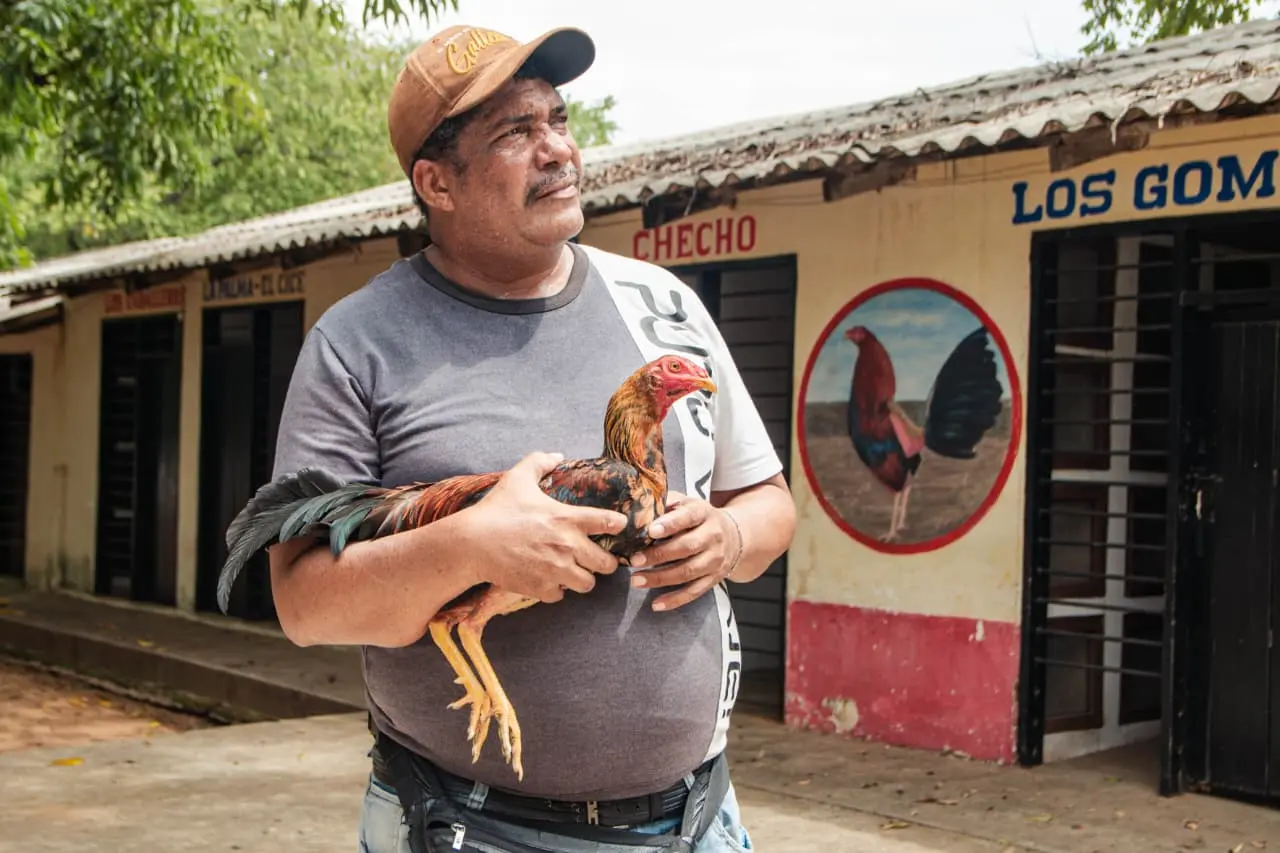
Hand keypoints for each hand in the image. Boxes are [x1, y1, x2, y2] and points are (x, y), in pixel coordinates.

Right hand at [460, 452, 626, 603]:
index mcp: (566, 518)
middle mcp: (567, 546)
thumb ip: (539, 462)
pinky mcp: (541, 588)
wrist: (471, 543)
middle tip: (595, 558)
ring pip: (587, 584)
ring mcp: (555, 570)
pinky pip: (560, 596)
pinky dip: (556, 591)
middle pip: (606, 564)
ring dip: (581, 578)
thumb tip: (556, 455)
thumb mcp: (517, 478)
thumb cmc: (496, 510)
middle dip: (604, 561)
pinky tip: (548, 580)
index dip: (617, 525)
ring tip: (572, 572)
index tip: (616, 526)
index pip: (609, 522)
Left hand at [628, 491, 742, 611]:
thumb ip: (667, 504)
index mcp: (704, 513)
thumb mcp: (688, 504)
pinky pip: (694, 592)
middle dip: (659, 555)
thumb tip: (640, 510)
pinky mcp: (714, 578)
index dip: (671, 524)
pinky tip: (656, 604)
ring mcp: (715, 559)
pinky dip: (675, 599)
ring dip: (661, 578)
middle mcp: (713, 536)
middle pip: (687, 547)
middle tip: (634, 559)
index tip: (651, 530)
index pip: (688, 517)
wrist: (735, 536)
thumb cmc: (699, 519)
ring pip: (688, 571)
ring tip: (636, 580)